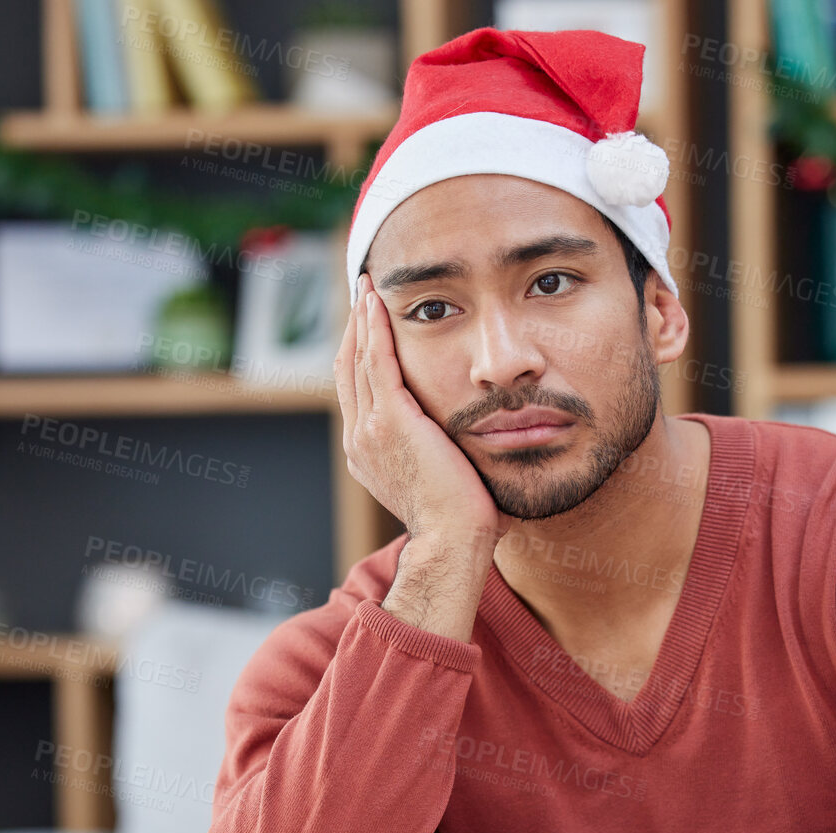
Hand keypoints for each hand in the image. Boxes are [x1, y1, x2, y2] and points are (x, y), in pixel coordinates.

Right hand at [335, 273, 506, 550]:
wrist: (454, 541)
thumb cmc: (464, 523)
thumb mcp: (448, 481)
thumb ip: (451, 457)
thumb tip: (485, 449)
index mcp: (368, 455)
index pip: (359, 393)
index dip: (361, 356)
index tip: (369, 329)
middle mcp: (360, 440)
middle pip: (350, 370)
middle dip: (356, 329)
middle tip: (363, 294)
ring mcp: (371, 430)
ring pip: (359, 360)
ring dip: (363, 319)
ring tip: (368, 287)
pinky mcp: (391, 421)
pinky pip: (377, 362)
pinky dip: (375, 329)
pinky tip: (378, 303)